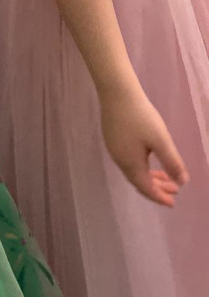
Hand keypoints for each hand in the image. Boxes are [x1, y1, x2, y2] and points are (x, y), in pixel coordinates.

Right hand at [100, 86, 187, 206]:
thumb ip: (172, 162)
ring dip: (150, 177)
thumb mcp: (161, 140)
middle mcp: (120, 160)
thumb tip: (182, 182)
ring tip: (166, 177)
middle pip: (139, 181)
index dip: (159, 197)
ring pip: (134, 171)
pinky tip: (149, 159)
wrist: (117, 94)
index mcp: (131, 164)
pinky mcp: (113, 139)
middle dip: (157, 188)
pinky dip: (142, 167)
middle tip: (174, 191)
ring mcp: (114, 150)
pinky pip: (129, 161)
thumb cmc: (140, 117)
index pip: (146, 188)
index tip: (172, 203)